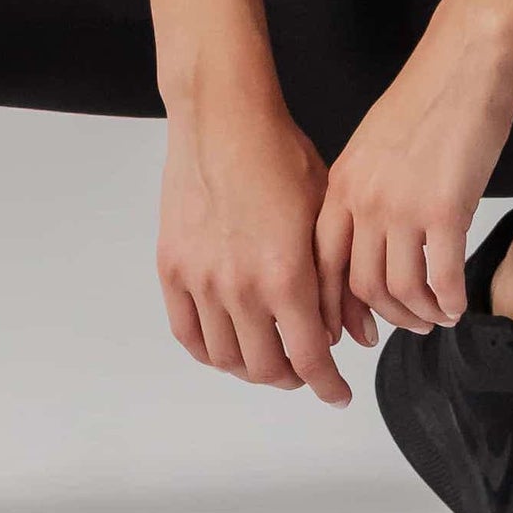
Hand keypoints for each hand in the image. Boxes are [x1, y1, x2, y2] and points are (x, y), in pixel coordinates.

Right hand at [155, 90, 380, 403]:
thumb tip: (341, 332)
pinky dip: (209, 350)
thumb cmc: (279, 154)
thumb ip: (332, 283)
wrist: (223, 118)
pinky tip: (226, 345)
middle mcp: (240, 287)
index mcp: (286, 276)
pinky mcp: (171, 266)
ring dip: (250, 368)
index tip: (337, 394)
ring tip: (267, 356)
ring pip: (225, 358)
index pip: (310, 360)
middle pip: (266, 368)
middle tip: (305, 369)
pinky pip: (186, 332)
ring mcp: (200, 279)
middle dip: (293, 378)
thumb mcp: (325, 217)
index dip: (328, 387)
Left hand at [316, 15, 512, 334]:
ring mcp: (403, 206)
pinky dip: (451, 302)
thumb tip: (369, 238)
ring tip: (438, 317)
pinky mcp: (446, 209)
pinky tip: (460, 305)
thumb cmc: (425, 99)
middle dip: (383, 318)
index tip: (349, 329)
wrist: (462, 60)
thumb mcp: (372, 146)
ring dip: (420, 315)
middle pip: (359, 285)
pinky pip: (442, 277)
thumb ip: (364, 190)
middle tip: (408, 326)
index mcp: (342, 183)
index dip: (333, 306)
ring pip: (400, 289)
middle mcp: (364, 199)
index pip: (321, 262)